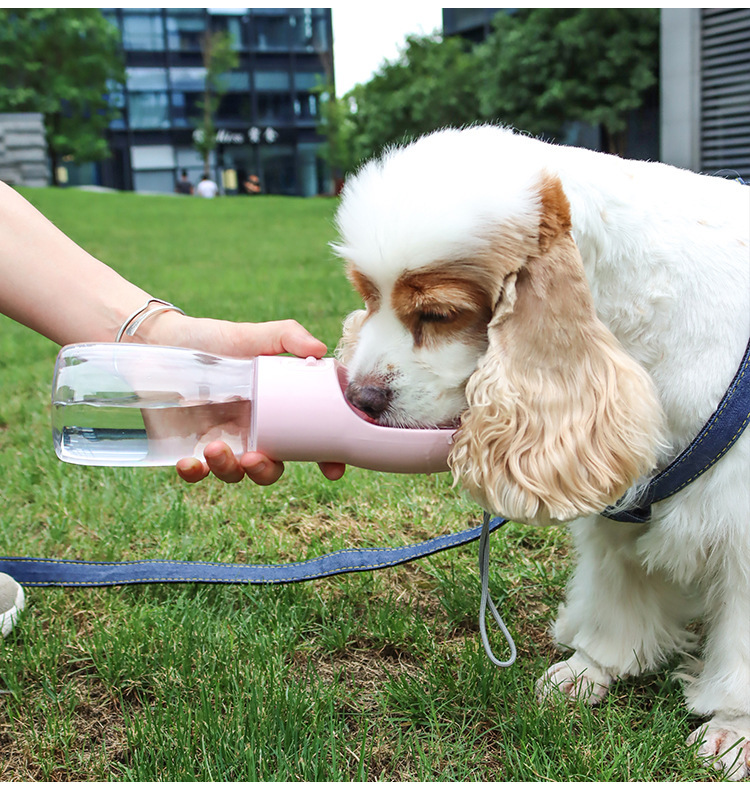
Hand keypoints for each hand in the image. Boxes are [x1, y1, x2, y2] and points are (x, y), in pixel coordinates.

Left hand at [152, 315, 346, 485]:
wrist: (162, 341)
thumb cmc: (212, 338)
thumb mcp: (250, 336)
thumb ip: (286, 337)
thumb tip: (319, 350)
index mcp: (275, 411)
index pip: (307, 441)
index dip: (324, 459)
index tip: (332, 469)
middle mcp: (252, 432)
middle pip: (270, 467)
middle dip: (265, 472)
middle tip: (254, 458)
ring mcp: (221, 442)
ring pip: (234, 473)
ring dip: (228, 469)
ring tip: (214, 448)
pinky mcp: (189, 447)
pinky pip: (196, 471)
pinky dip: (194, 473)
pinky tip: (189, 462)